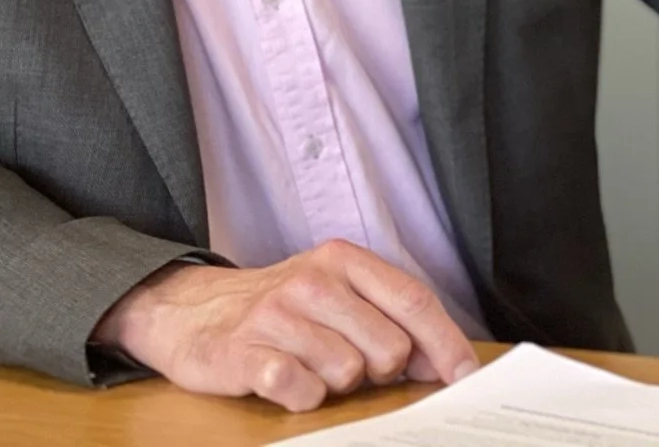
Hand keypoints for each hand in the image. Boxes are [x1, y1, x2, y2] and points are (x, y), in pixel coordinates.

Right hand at [91, 240, 479, 411]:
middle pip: (388, 348)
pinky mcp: (244, 353)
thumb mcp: (338, 296)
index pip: (415, 302)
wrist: (192, 311)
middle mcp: (314, 281)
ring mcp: (277, 316)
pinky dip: (302, 397)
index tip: (466, 377)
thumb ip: (390, 319)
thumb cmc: (283, 310)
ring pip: (347, 374)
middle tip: (349, 364)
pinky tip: (287, 381)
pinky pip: (300, 391)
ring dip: (335, 384)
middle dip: (379, 370)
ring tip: (309, 366)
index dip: (446, 344)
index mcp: (346, 261)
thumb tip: (443, 363)